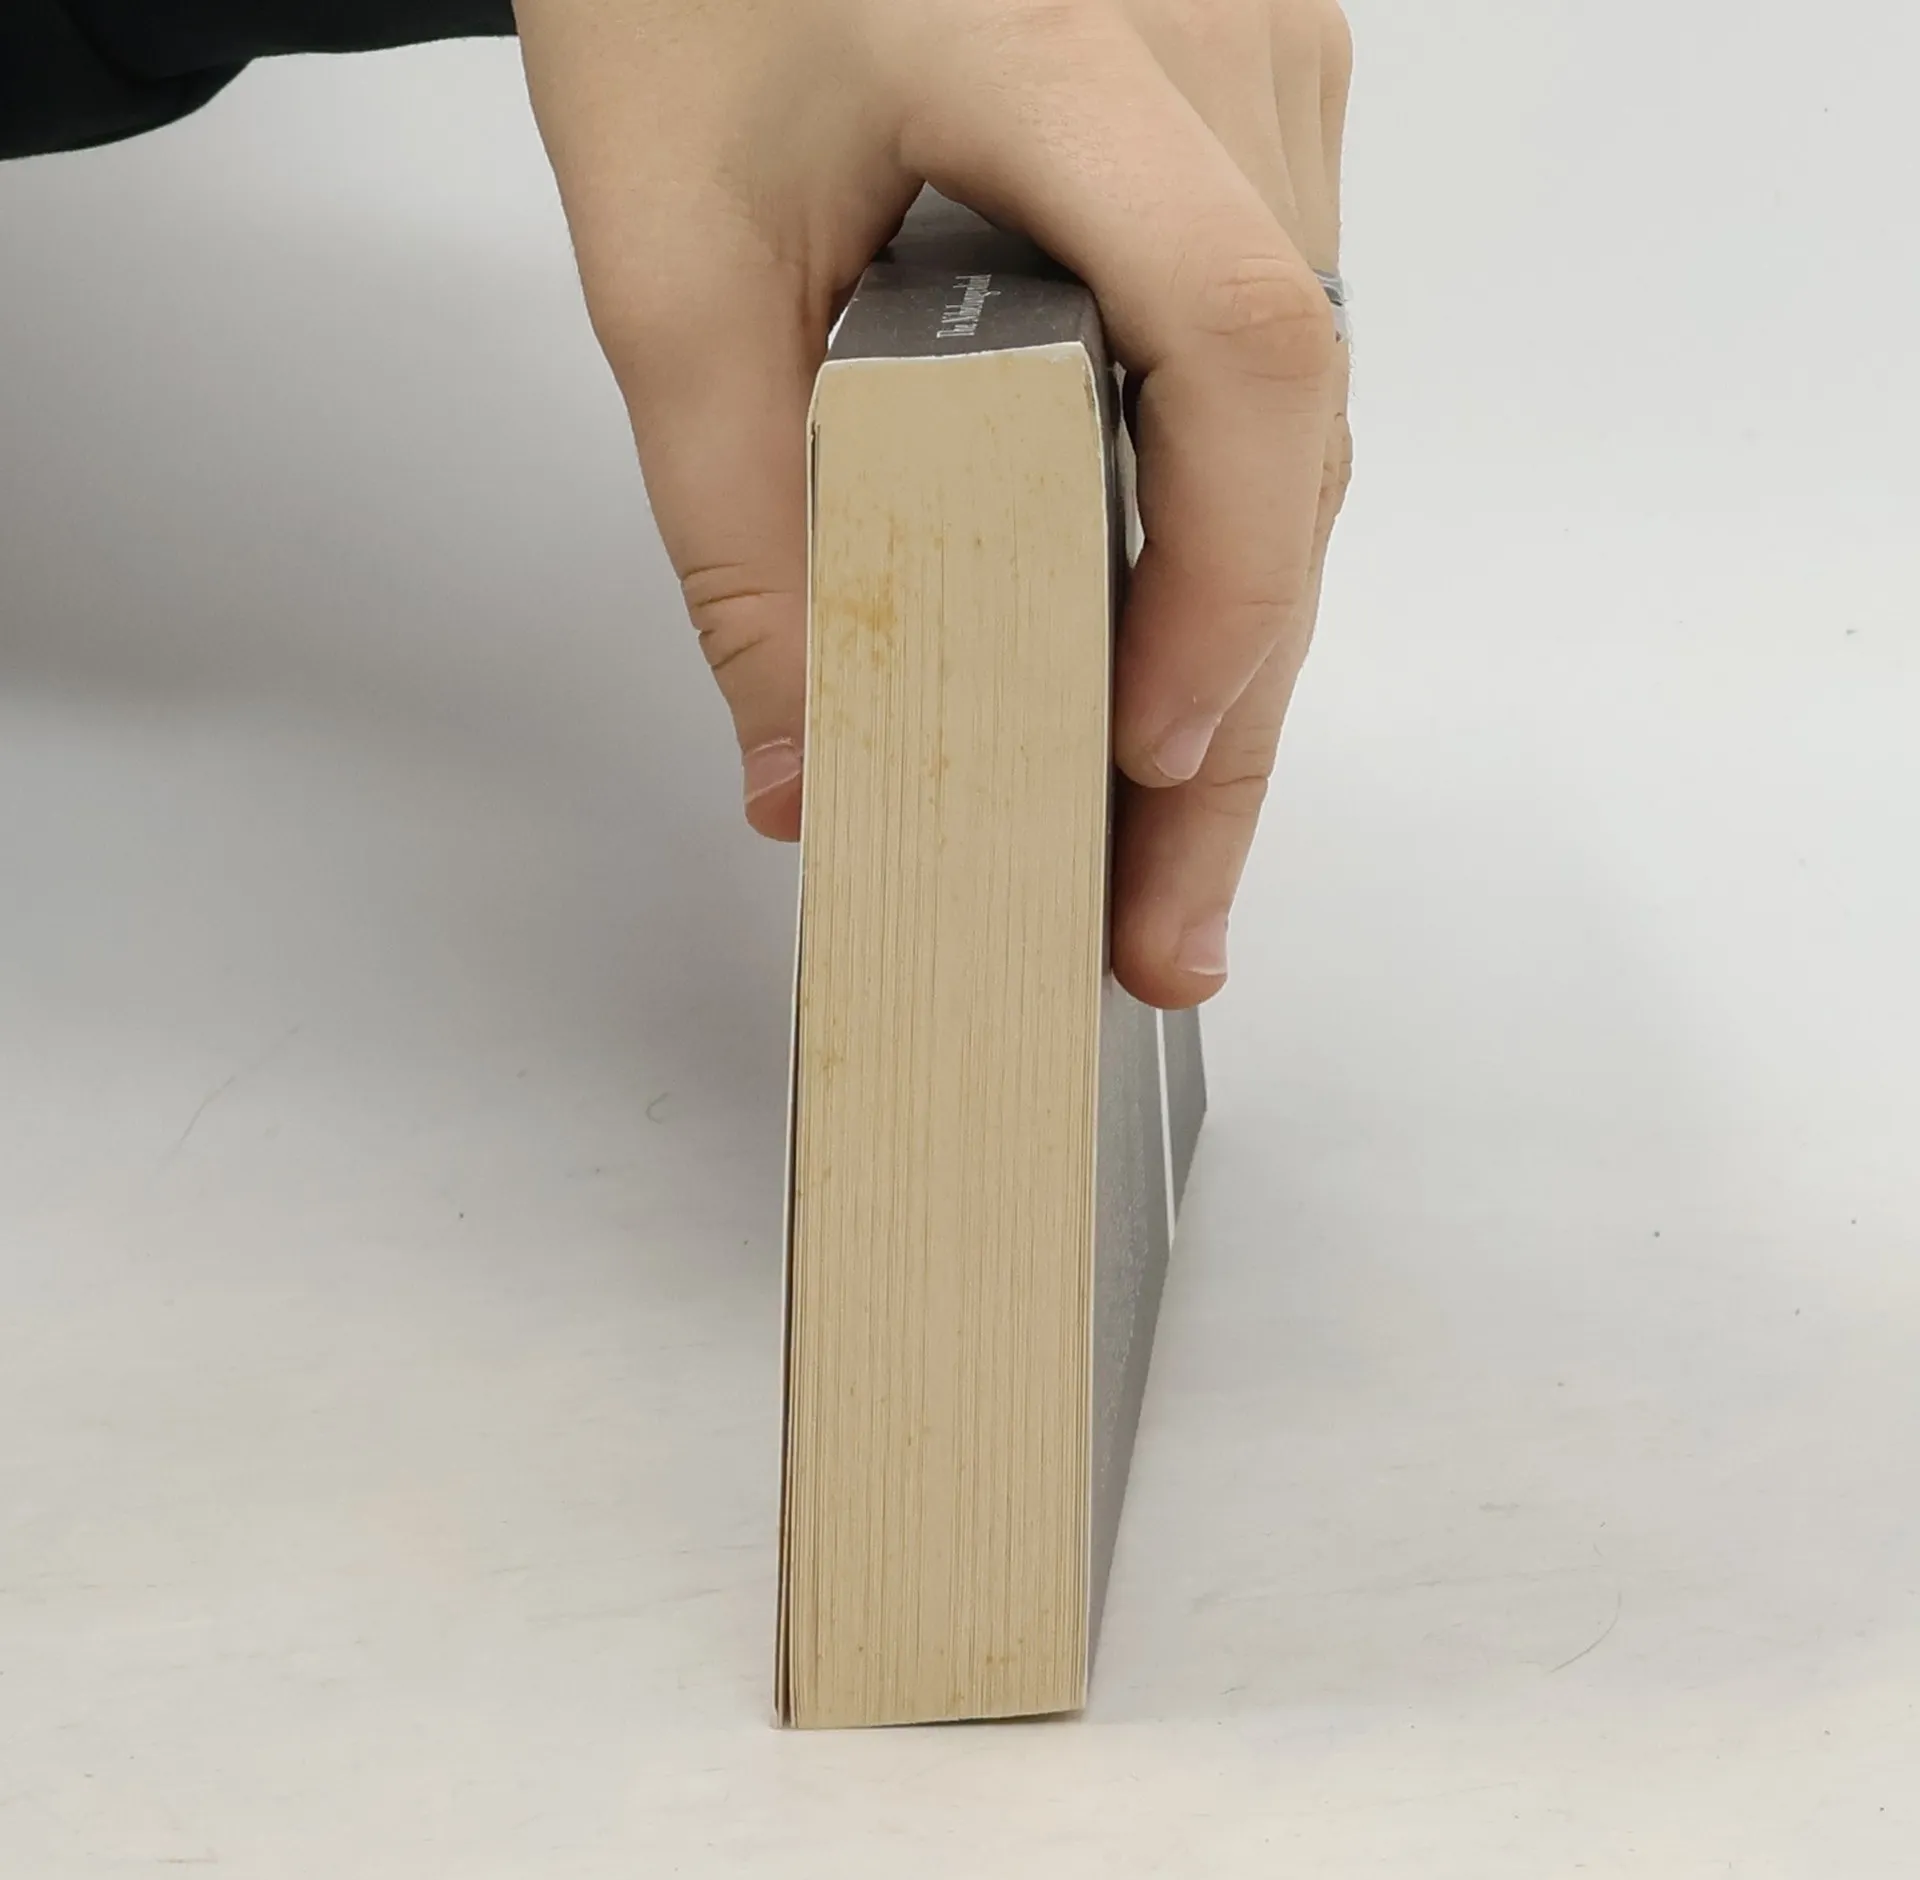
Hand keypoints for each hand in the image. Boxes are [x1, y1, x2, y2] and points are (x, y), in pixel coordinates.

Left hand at [515, 0, 1351, 1008]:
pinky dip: (1222, 527)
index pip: (1237, 344)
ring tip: (1159, 837)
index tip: (1140, 762)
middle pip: (1292, 438)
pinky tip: (1161, 654)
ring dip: (1236, 637)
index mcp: (1069, 52)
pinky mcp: (1248, 118)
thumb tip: (810, 763)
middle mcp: (1223, 54)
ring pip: (1298, 422)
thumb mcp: (670, 260)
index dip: (1220, 581)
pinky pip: (1270, 359)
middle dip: (1230, 709)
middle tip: (1166, 921)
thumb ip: (739, 527)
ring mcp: (1264, 75)